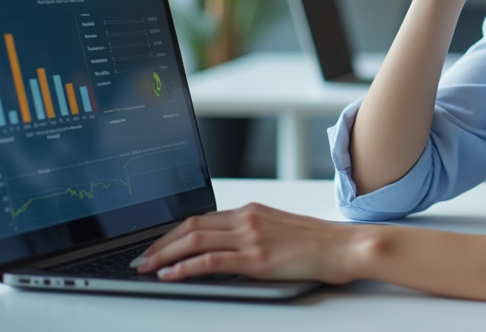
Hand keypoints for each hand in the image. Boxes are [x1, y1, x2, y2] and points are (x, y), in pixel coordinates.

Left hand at [133, 202, 358, 283]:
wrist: (344, 247)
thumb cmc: (318, 244)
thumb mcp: (279, 231)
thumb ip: (252, 234)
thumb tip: (226, 250)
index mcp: (251, 211)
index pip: (201, 217)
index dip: (173, 232)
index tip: (156, 245)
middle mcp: (247, 218)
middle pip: (191, 226)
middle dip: (161, 243)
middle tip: (141, 258)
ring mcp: (251, 237)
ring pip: (194, 240)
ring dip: (164, 254)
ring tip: (146, 267)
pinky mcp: (257, 258)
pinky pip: (211, 260)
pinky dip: (185, 267)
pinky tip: (170, 275)